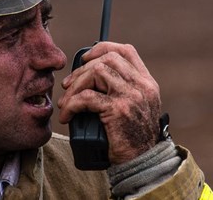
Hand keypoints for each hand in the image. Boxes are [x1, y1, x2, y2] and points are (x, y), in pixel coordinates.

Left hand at [57, 42, 161, 163]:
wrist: (143, 163)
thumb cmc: (133, 139)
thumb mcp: (136, 108)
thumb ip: (122, 90)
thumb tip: (90, 76)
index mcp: (146, 83)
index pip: (126, 51)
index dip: (102, 49)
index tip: (86, 59)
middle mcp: (141, 86)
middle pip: (108, 59)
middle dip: (83, 69)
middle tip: (69, 85)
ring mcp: (131, 96)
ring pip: (97, 72)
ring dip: (75, 85)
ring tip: (66, 101)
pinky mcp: (118, 110)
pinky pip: (87, 97)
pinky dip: (72, 104)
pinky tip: (67, 115)